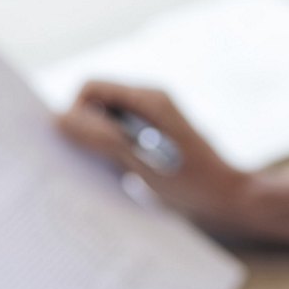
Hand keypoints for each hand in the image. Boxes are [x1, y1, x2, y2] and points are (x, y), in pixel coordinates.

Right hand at [57, 81, 260, 237]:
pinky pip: (119, 139)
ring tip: (103, 170)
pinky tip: (116, 177)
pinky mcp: (152, 142)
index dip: (76, 112)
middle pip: (97, 104)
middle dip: (84, 129)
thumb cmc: (191, 181)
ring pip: (106, 123)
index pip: (92, 88)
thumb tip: (60, 121)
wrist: (229, 200)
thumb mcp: (140, 160)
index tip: (74, 145)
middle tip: (84, 161)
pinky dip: (110, 154)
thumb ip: (100, 138)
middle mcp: (148, 104)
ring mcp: (151, 123)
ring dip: (97, 144)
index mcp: (148, 98)